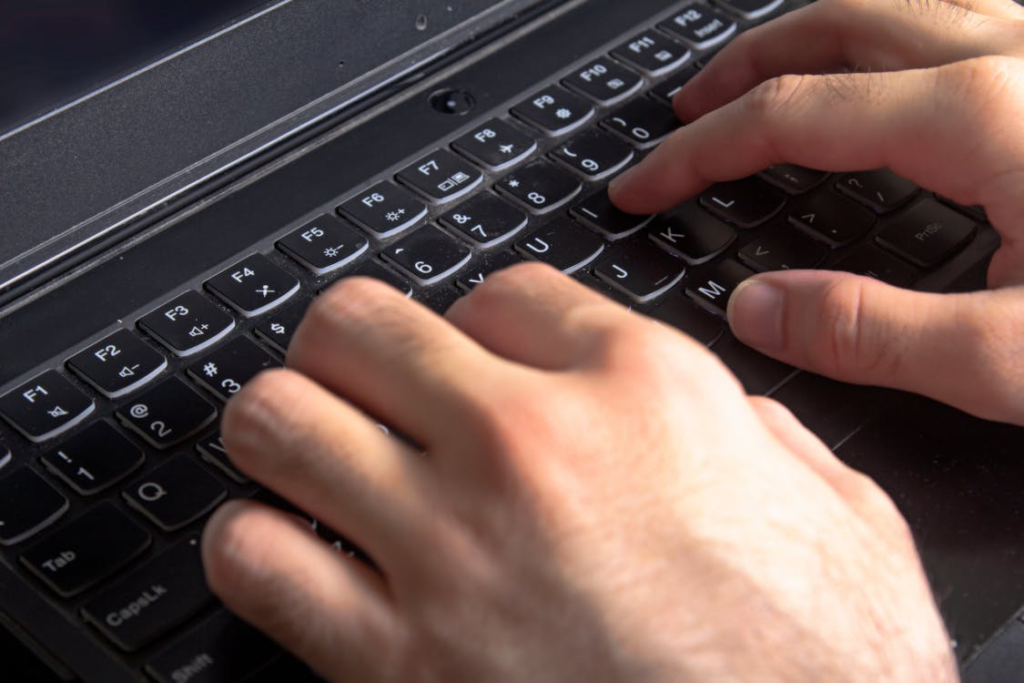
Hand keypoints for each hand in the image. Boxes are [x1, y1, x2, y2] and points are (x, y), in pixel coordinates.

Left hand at [202, 265, 954, 681]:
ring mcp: (451, 551)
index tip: (475, 354)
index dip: (478, 319)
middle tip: (358, 381)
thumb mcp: (841, 509)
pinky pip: (257, 563)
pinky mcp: (400, 663)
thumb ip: (762, 433)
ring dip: (283, 431)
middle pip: (355, 324)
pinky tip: (294, 557)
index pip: (502, 292)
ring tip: (309, 457)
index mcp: (642, 391)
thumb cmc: (829, 661)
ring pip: (278, 422)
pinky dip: (257, 547)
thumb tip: (729, 414)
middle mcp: (532, 447)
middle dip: (345, 346)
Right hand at [609, 0, 1023, 424]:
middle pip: (839, 25)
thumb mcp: (1014, 357)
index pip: (791, 116)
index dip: (699, 152)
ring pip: (904, 8)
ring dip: (817, 36)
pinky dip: (893, 42)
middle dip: (744, 66)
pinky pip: (961, 25)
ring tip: (770, 76)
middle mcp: (1019, 58)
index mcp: (984, 112)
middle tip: (689, 110)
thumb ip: (871, 333)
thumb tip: (760, 311)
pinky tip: (891, 84)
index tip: (646, 184)